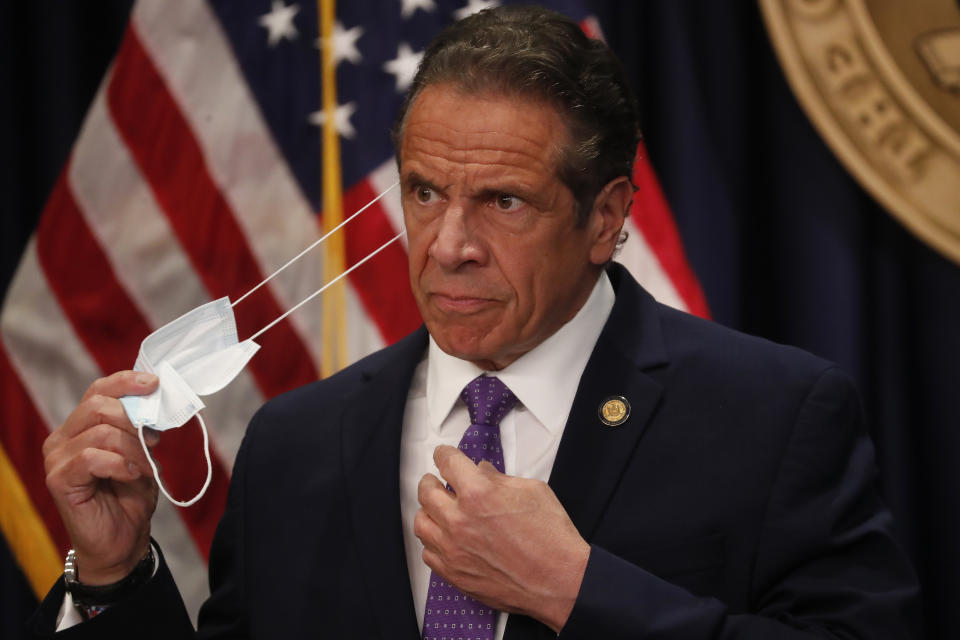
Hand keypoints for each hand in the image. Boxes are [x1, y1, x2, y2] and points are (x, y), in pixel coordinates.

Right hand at [43, 371, 159, 584]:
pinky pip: (92, 458)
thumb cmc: (130, 497)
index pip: (99, 390)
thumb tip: (155, 402)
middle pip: (98, 406)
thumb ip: (141, 428)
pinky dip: (120, 464)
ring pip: (101, 433)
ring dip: (134, 449)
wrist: (123, 541)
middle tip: (154, 441)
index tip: (155, 384)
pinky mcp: (59, 480)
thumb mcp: (142, 454)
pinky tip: (131, 476)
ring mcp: (57, 459)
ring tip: (147, 467)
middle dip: (134, 420)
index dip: (126, 382)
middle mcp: (63, 438)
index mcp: (81, 427)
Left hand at [415, 445, 589, 631]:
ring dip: (428, 512)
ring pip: (421, 524)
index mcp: (478, 493)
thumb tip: (482, 472)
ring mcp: (453, 550)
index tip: (443, 455)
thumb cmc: (552, 537)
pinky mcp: (455, 574)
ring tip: (437, 510)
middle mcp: (459, 521)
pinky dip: (433, 542)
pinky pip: (429, 554)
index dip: (443, 454)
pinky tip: (444, 539)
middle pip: (426, 492)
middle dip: (431, 481)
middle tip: (436, 481)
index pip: (447, 463)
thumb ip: (500, 479)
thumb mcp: (532, 491)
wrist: (560, 581)